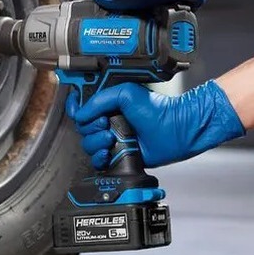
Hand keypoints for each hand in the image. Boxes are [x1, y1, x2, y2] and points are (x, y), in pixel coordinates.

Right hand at [66, 81, 245, 168]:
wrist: (175, 131)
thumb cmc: (157, 110)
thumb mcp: (126, 93)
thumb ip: (99, 100)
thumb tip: (79, 114)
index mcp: (109, 105)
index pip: (83, 108)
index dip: (78, 111)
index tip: (83, 114)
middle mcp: (109, 121)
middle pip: (83, 128)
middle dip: (91, 128)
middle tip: (107, 124)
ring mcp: (112, 140)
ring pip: (88, 145)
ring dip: (96, 143)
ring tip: (112, 139)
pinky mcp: (117, 156)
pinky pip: (97, 161)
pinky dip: (99, 158)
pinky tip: (108, 153)